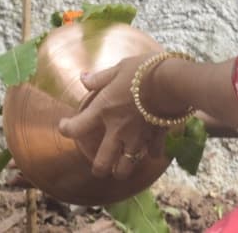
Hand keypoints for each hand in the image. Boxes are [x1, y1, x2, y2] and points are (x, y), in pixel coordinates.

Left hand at [58, 54, 164, 178]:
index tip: (64, 125)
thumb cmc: (143, 71)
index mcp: (103, 111)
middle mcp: (117, 131)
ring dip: (123, 168)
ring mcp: (137, 138)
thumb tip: (82, 78)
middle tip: (100, 166)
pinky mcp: (156, 138)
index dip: (66, 129)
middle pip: (102, 164)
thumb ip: (100, 78)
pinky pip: (153, 154)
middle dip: (99, 169)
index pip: (76, 128)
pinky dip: (151, 153)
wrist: (172, 81)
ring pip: (126, 167)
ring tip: (123, 164)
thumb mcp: (119, 68)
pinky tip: (151, 150)